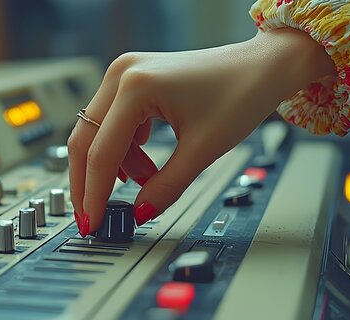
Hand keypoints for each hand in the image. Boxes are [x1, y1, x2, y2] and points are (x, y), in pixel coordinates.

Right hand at [67, 28, 335, 235]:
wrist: (263, 67)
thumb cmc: (241, 92)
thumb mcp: (202, 150)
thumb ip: (166, 187)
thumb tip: (139, 213)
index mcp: (136, 85)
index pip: (101, 152)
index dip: (94, 194)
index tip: (93, 222)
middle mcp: (123, 73)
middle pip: (86, 139)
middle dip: (89, 182)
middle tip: (94, 216)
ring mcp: (126, 74)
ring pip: (99, 133)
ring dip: (116, 166)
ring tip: (149, 183)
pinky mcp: (134, 81)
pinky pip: (115, 123)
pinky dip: (125, 150)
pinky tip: (145, 168)